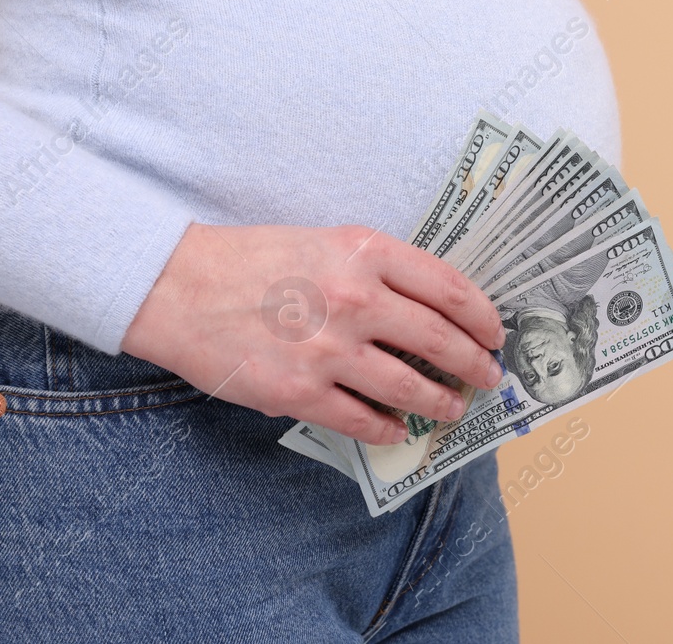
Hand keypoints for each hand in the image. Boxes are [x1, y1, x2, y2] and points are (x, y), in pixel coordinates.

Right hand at [122, 223, 506, 444]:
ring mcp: (330, 350)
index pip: (450, 288)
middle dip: (474, 364)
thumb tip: (430, 310)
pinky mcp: (301, 392)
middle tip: (487, 376)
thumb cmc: (251, 260)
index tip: (494, 333)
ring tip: (453, 406)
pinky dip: (390, 429)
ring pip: (410, 387)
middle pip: (441, 340)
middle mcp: (356, 299)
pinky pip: (363, 420)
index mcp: (365, 253)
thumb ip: (376, 269)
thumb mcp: (324, 241)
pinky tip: (398, 430)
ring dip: (441, 402)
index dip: (483, 316)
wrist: (178, 287)